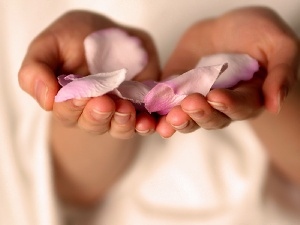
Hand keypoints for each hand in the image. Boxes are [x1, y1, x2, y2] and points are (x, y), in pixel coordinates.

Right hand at [18, 10, 159, 138]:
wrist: (111, 33)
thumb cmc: (75, 38)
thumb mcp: (50, 44)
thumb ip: (36, 69)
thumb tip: (45, 100)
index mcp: (68, 100)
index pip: (67, 112)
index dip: (72, 107)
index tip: (79, 95)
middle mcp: (92, 111)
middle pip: (93, 124)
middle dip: (98, 116)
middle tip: (104, 102)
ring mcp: (118, 111)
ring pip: (119, 127)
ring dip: (123, 122)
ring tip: (125, 109)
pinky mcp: (141, 106)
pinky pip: (145, 122)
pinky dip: (147, 124)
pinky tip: (148, 121)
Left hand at [156, 6, 298, 137]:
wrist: (227, 27)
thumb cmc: (257, 33)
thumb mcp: (278, 45)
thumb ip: (281, 73)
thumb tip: (275, 105)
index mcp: (248, 97)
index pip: (240, 106)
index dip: (228, 104)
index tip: (216, 96)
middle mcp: (222, 105)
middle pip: (211, 118)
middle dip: (200, 114)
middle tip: (190, 105)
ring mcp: (198, 99)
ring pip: (188, 117)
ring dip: (178, 120)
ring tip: (169, 118)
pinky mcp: (177, 91)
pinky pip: (168, 105)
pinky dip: (159, 113)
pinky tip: (152, 118)